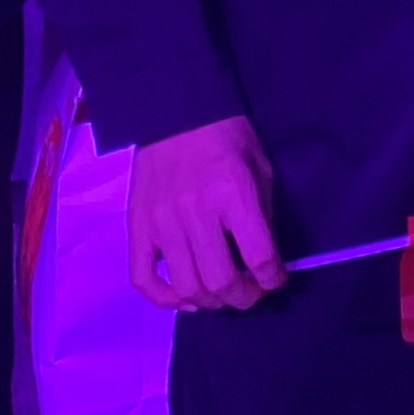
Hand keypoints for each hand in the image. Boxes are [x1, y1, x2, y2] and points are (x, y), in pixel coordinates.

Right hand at [128, 113, 283, 312]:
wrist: (176, 112)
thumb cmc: (227, 137)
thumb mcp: (259, 168)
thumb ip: (261, 214)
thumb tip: (263, 259)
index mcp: (232, 194)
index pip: (258, 254)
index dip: (272, 277)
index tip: (276, 280)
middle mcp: (195, 213)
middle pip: (219, 280)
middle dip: (242, 297)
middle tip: (251, 294)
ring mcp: (161, 224)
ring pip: (185, 286)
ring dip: (210, 302)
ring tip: (223, 296)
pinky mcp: (137, 228)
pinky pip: (143, 279)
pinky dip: (166, 299)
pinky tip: (186, 298)